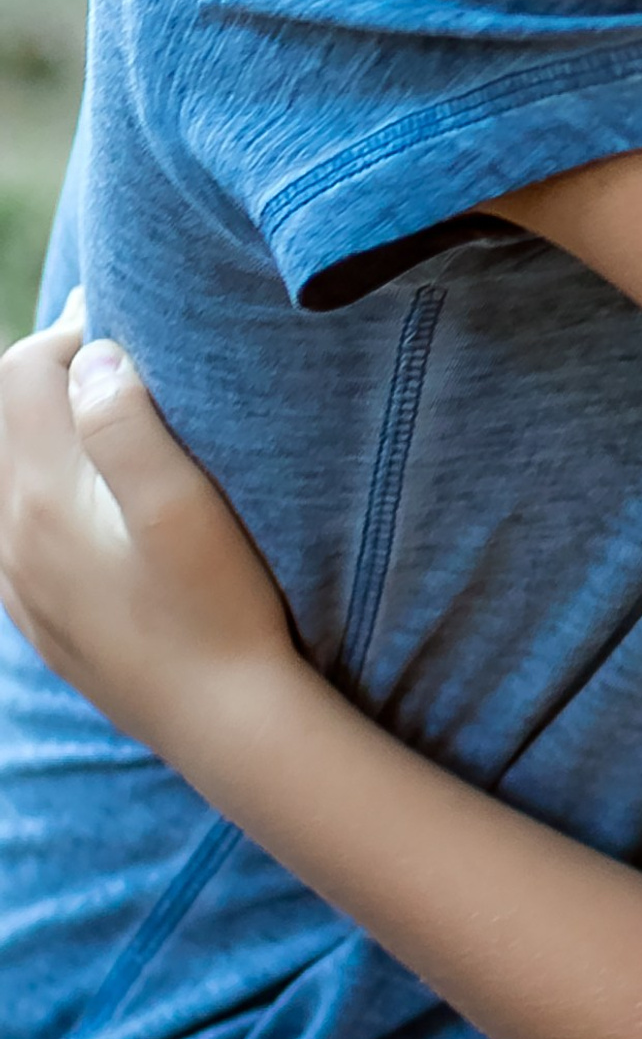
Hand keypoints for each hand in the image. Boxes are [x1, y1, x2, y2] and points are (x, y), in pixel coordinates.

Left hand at [0, 292, 301, 762]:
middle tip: (124, 348)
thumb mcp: (184, 505)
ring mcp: (19, 584)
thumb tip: (92, 357)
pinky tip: (92, 489)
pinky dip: (40, 480)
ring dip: (44, 424)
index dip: (74, 331)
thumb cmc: (220, 605)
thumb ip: (128, 424)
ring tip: (110, 404)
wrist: (223, 719)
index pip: (25, 375)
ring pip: (4, 471)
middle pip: (3, 417)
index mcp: (44, 500)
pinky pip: (12, 523)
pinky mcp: (39, 614)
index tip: (136, 319)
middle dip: (52, 369)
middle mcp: (12, 539)